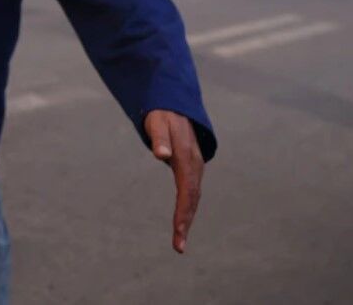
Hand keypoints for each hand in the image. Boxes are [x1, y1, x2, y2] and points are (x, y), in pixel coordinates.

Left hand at [144, 109, 203, 253]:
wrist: (174, 106)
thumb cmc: (163, 115)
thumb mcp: (158, 123)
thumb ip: (159, 138)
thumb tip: (161, 154)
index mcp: (187, 158)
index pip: (187, 190)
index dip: (183, 211)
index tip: (178, 230)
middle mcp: (195, 165)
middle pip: (192, 199)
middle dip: (185, 222)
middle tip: (178, 246)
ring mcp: (194, 168)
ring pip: (193, 198)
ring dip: (186, 219)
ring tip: (179, 241)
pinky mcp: (190, 170)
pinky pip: (190, 193)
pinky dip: (186, 209)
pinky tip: (181, 223)